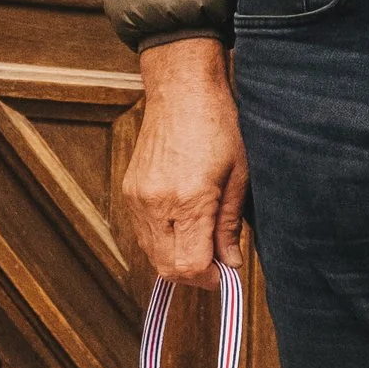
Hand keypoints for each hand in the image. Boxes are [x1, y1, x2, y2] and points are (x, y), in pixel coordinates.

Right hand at [122, 38, 247, 282]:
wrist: (182, 89)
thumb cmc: (218, 125)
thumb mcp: (239, 176)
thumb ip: (230, 225)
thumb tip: (230, 263)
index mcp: (189, 199)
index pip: (189, 266)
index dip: (209, 278)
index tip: (225, 272)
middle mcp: (156, 203)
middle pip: (167, 267)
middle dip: (193, 273)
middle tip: (216, 262)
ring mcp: (138, 198)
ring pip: (152, 254)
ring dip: (177, 258)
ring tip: (202, 241)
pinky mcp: (129, 191)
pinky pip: (143, 233)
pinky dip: (164, 240)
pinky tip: (184, 224)